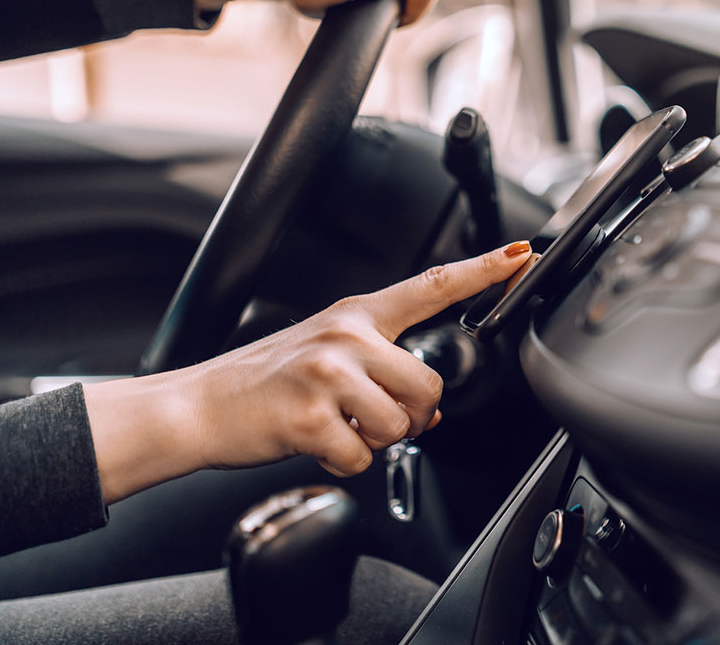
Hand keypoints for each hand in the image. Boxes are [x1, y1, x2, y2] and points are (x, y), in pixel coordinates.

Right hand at [85, 241, 531, 502]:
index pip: (432, 286)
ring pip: (401, 424)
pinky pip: (362, 457)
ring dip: (376, 442)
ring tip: (338, 427)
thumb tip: (428, 409)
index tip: (521, 255)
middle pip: (428, 385)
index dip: (482, 271)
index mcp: (356, 315)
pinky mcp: (311, 415)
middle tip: (371, 419)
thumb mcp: (325, 354)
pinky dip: (343, 463)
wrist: (199, 406)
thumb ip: (379, 366)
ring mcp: (328, 373)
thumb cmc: (265, 382)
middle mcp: (347, 336)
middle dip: (411, 416)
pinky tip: (316, 443)